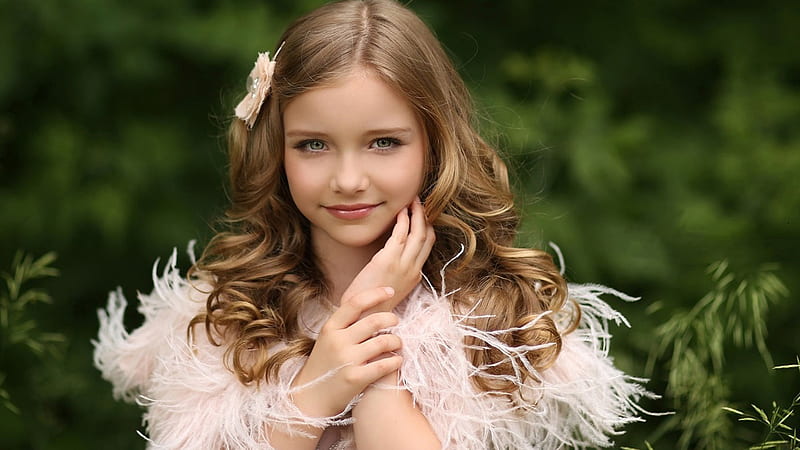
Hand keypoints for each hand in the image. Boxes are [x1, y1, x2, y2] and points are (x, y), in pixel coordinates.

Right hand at [290, 287, 403, 417]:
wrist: (310, 397)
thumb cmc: (324, 364)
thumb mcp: (328, 338)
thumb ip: (345, 324)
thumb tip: (371, 304)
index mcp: (330, 328)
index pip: (355, 303)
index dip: (375, 294)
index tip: (390, 291)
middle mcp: (337, 341)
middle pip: (374, 321)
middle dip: (391, 318)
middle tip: (396, 321)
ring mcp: (346, 360)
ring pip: (383, 342)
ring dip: (396, 340)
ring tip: (397, 343)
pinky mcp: (356, 378)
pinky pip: (384, 364)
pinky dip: (395, 360)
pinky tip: (396, 360)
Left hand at [341, 197, 434, 311]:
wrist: (363, 317)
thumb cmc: (372, 303)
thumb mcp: (390, 287)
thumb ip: (395, 272)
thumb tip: (392, 258)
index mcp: (414, 275)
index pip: (427, 246)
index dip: (427, 227)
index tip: (423, 214)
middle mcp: (413, 269)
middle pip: (427, 236)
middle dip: (425, 216)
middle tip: (419, 201)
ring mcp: (402, 265)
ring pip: (417, 233)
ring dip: (416, 214)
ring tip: (412, 201)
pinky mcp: (388, 260)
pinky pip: (400, 235)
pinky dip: (402, 220)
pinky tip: (399, 212)